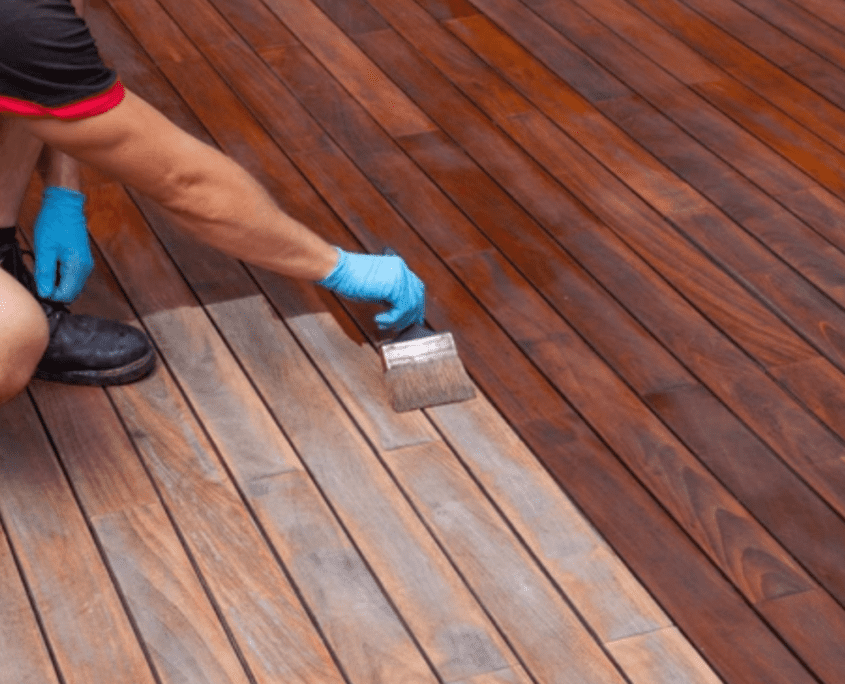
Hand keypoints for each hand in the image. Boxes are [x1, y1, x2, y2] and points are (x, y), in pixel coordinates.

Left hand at [33, 186, 93, 302]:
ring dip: (59, 284)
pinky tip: (53, 265)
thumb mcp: (44, 249)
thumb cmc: (54, 224)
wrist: (65, 206)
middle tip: (40, 278)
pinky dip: (63, 277)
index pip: (65, 295)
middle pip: (72, 294)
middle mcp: (86, 269)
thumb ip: (45, 274)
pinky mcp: (84, 261)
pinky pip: (74, 278)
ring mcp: (86, 265)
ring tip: (46, 269)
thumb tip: (44, 293)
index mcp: (77, 267)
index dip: (50, 295)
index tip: (38, 284)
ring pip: (73, 287)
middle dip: (55, 291)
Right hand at [317, 247, 425, 330]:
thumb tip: (398, 311)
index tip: (411, 319)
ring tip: (384, 324)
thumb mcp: (376, 287)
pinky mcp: (393, 286)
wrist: (337, 269)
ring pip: (410, 305)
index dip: (415, 305)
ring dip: (398, 320)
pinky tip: (379, 320)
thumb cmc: (350, 278)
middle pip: (417, 297)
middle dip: (410, 316)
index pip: (415, 288)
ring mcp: (399, 276)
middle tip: (398, 327)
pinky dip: (392, 319)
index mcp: (399, 267)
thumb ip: (390, 295)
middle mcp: (402, 270)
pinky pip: (401, 309)